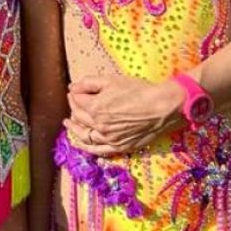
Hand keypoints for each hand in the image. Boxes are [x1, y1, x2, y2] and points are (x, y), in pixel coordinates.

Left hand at [63, 73, 184, 155]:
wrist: (162, 107)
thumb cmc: (139, 91)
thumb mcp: (112, 80)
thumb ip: (89, 83)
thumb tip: (73, 87)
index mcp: (95, 107)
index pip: (77, 100)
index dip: (74, 93)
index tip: (75, 90)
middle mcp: (99, 125)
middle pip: (79, 116)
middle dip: (73, 107)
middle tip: (73, 101)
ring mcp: (108, 138)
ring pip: (84, 135)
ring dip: (74, 128)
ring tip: (68, 123)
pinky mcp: (119, 146)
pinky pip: (98, 150)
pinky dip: (87, 147)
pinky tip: (81, 143)